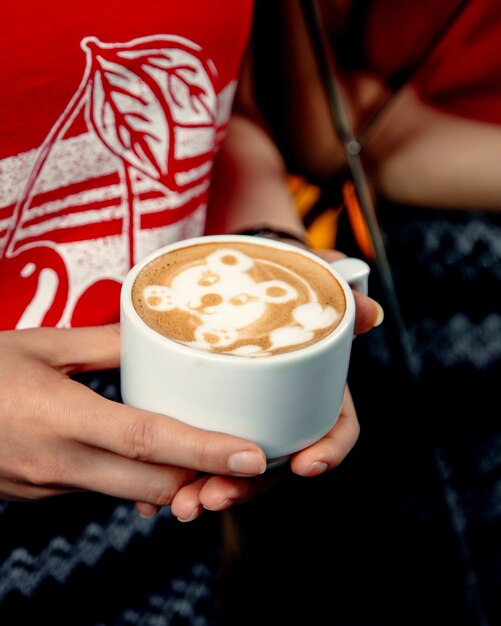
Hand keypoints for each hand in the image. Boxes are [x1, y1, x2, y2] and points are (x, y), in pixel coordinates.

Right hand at [0, 326, 266, 504]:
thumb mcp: (38, 345)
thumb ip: (102, 344)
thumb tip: (153, 336)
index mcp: (58, 417)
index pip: (146, 440)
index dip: (204, 449)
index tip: (252, 455)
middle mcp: (58, 462)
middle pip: (152, 483)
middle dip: (206, 478)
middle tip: (250, 461)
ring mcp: (50, 486)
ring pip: (132, 494)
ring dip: (177, 483)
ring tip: (213, 458)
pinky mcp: (45, 494)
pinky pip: (107, 493)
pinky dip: (140, 482)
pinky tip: (157, 461)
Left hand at [167, 267, 381, 520]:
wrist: (228, 280)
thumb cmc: (273, 285)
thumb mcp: (303, 283)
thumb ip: (335, 295)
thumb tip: (370, 313)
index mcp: (312, 387)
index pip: (335, 428)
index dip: (328, 451)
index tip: (306, 465)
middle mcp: (280, 412)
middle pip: (275, 462)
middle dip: (249, 486)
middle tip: (217, 495)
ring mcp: (244, 420)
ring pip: (235, 469)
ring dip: (211, 492)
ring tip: (185, 505)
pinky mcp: (207, 421)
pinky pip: (198, 459)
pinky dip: (178, 481)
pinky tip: (152, 499)